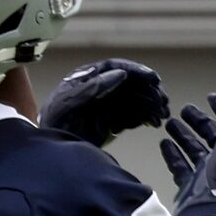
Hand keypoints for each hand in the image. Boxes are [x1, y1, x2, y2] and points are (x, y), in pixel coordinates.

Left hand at [39, 58, 169, 145]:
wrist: (52, 147)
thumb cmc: (56, 121)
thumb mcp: (71, 102)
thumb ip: (94, 87)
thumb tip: (119, 74)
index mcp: (89, 77)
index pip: (116, 68)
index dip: (137, 71)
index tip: (154, 78)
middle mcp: (101, 88)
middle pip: (131, 84)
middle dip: (149, 92)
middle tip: (164, 103)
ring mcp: (108, 105)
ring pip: (136, 100)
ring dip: (151, 106)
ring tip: (162, 116)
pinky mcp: (112, 121)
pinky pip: (133, 116)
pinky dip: (145, 118)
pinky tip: (153, 123)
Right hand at [160, 93, 215, 215]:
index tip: (210, 97)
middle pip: (209, 136)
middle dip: (198, 121)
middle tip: (184, 109)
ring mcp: (205, 174)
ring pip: (193, 148)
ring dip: (182, 135)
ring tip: (169, 123)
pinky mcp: (190, 184)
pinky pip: (181, 165)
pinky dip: (173, 153)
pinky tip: (164, 143)